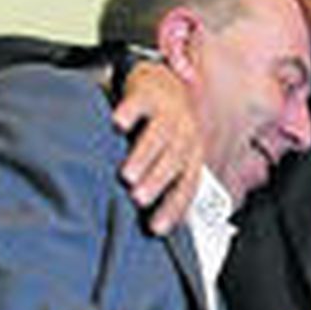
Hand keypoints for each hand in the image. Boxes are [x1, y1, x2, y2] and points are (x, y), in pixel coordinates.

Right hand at [111, 62, 203, 234]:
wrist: (165, 80)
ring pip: (159, 135)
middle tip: (139, 199)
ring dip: (144, 155)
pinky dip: (129, 112)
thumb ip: (167, 184)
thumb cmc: (167, 129)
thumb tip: (155, 227)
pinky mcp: (148, 91)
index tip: (156, 229)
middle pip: (174, 161)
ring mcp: (168, 112)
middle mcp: (185, 134)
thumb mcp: (174, 157)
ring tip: (128, 174)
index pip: (186, 186)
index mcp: (192, 155)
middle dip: (157, 182)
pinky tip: (118, 124)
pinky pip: (139, 103)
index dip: (173, 208)